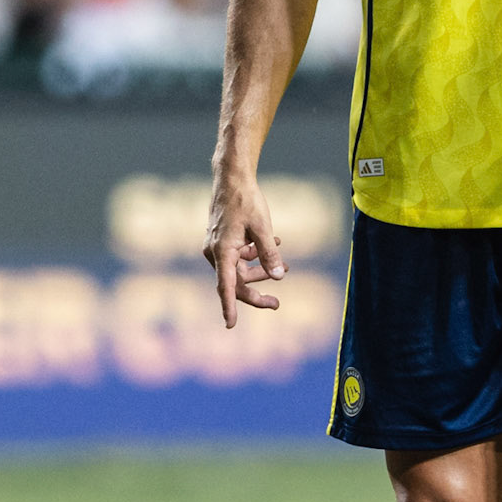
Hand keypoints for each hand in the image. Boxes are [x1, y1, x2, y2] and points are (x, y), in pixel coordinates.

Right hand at [204, 176, 287, 325]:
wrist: (232, 177)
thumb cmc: (246, 200)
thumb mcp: (263, 228)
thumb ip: (269, 254)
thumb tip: (278, 277)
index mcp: (222, 251)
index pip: (225, 286)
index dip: (228, 307)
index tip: (231, 324)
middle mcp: (216, 252)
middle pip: (235, 282)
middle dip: (256, 293)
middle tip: (277, 304)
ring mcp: (218, 246)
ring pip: (239, 269)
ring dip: (260, 270)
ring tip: (286, 266)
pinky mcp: (222, 239)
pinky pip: (239, 256)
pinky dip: (255, 255)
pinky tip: (275, 245)